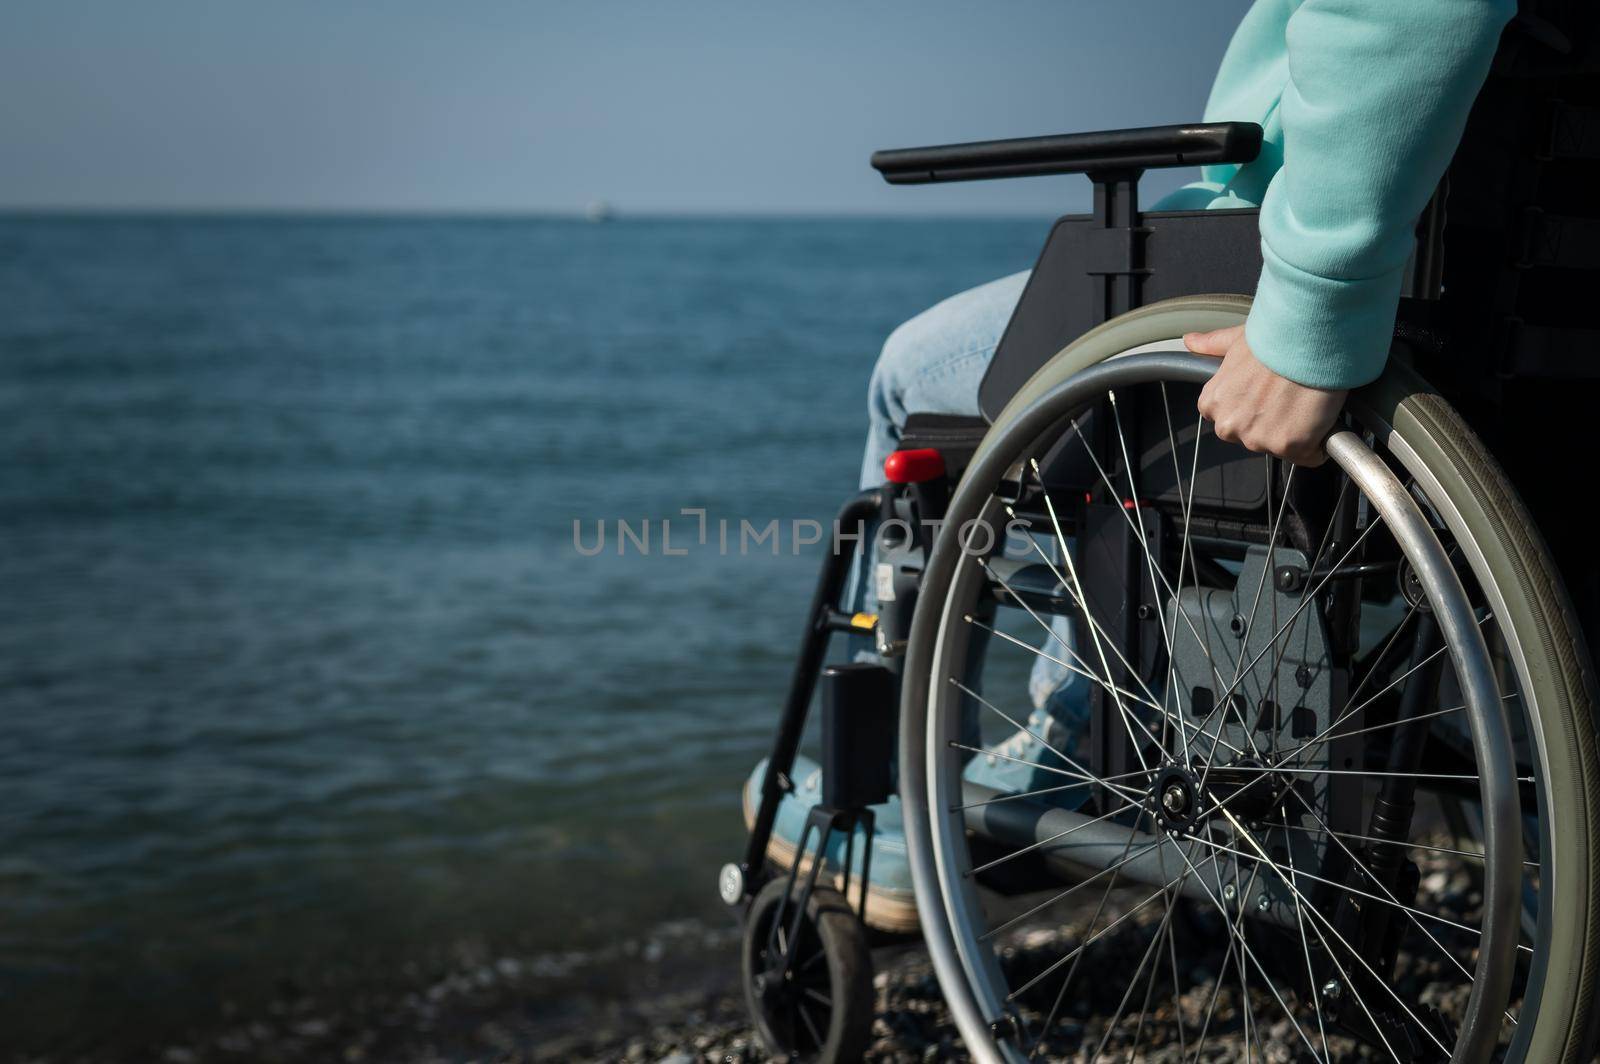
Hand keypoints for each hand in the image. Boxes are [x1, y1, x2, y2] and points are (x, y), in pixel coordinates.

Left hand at [1185, 325, 1345, 467]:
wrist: (1309, 341)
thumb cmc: (1276, 337)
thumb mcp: (1236, 340)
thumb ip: (1212, 345)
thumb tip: (1190, 340)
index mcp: (1213, 403)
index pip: (1229, 421)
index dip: (1252, 409)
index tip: (1267, 395)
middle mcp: (1228, 425)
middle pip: (1253, 437)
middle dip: (1271, 424)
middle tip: (1289, 397)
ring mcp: (1256, 438)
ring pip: (1278, 447)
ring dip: (1294, 433)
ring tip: (1304, 402)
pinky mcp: (1287, 445)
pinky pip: (1306, 455)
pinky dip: (1316, 444)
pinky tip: (1319, 417)